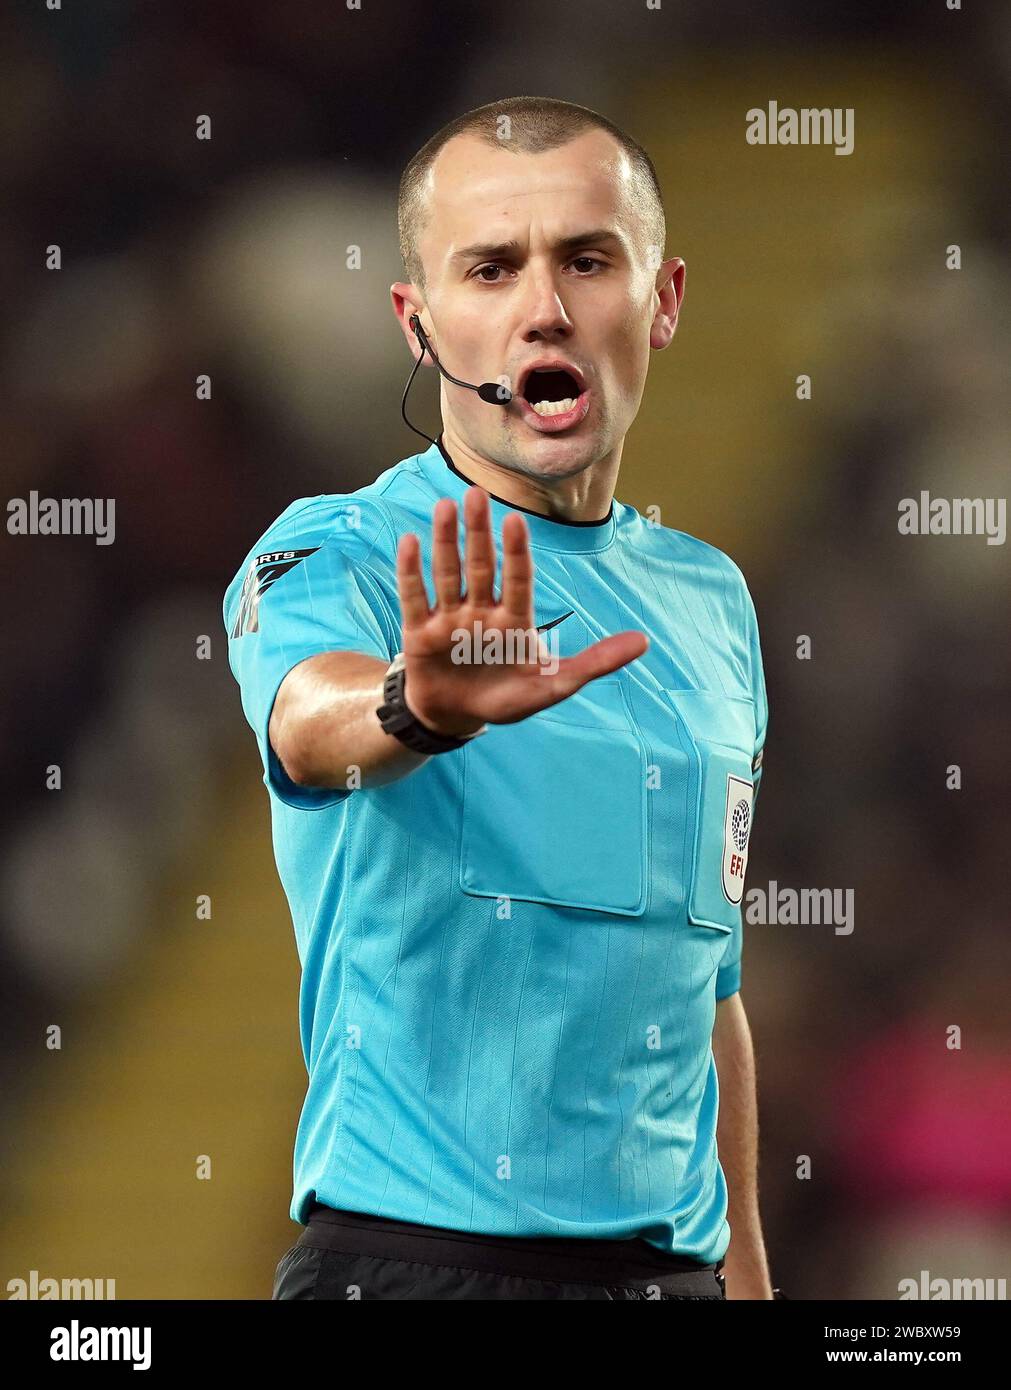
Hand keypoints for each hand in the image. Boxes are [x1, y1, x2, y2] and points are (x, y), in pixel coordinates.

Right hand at [395, 486, 647, 737]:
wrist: (456, 716)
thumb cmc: (507, 698)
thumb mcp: (553, 685)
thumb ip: (596, 662)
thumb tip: (644, 642)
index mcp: (514, 621)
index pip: (518, 581)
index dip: (517, 553)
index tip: (516, 520)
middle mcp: (482, 612)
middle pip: (481, 567)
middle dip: (478, 533)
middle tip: (476, 495)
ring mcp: (450, 619)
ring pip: (448, 574)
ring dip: (445, 542)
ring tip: (446, 507)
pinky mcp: (420, 631)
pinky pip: (415, 597)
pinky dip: (412, 572)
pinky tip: (410, 541)